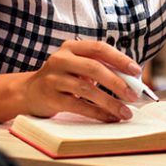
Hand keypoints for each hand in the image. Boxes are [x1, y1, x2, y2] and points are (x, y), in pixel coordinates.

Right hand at [23, 40, 141, 121]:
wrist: (28, 93)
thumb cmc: (62, 79)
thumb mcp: (78, 67)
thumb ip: (101, 69)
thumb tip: (132, 83)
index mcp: (72, 47)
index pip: (100, 48)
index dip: (120, 59)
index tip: (137, 71)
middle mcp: (61, 59)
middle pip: (94, 68)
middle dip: (117, 83)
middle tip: (134, 95)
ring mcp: (53, 78)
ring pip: (87, 89)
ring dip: (110, 102)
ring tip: (125, 112)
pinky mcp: (50, 97)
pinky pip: (78, 106)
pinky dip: (97, 113)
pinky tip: (109, 118)